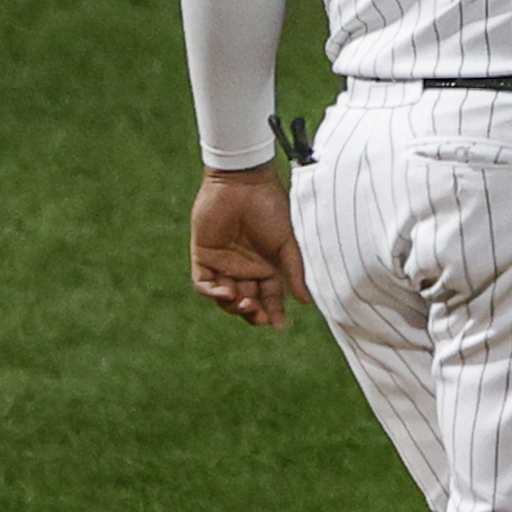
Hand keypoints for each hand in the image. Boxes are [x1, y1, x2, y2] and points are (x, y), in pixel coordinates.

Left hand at [191, 168, 309, 328]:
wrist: (245, 184)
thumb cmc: (272, 209)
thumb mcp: (288, 244)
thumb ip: (294, 272)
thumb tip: (307, 302)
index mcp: (268, 266)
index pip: (271, 297)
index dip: (275, 313)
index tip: (280, 326)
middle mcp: (246, 268)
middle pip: (248, 301)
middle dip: (253, 313)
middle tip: (259, 316)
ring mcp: (224, 263)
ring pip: (225, 297)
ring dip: (234, 306)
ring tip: (245, 303)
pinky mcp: (203, 255)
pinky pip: (204, 283)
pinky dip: (213, 292)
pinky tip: (227, 293)